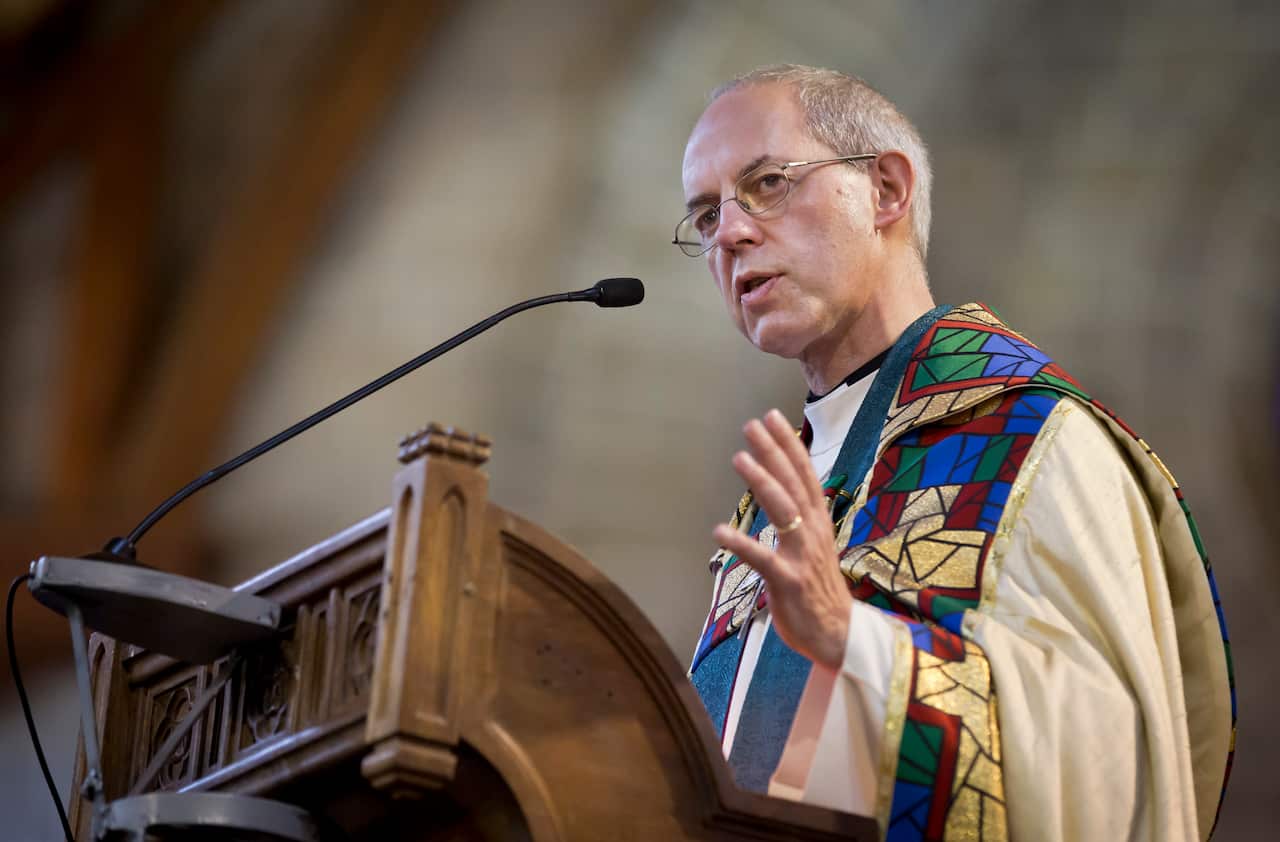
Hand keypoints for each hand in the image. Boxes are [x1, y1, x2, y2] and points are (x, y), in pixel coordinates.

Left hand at [712, 408, 852, 669]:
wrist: (838, 633)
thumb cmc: (819, 588)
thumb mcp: (814, 545)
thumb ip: (800, 518)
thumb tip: (782, 490)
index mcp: (818, 521)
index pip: (805, 474)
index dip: (789, 445)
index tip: (773, 418)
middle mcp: (812, 531)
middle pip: (793, 483)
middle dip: (772, 452)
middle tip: (752, 425)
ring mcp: (801, 555)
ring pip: (782, 510)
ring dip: (761, 482)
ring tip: (739, 458)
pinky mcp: (787, 581)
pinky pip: (762, 559)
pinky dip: (741, 544)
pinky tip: (719, 531)